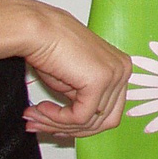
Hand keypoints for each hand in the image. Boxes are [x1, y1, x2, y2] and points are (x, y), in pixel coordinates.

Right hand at [19, 2, 132, 136]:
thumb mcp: (72, 83)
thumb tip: (77, 128)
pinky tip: (41, 108)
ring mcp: (115, 75)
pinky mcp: (100, 80)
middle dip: (68, 128)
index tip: (53, 126)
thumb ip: (83, 102)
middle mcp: (123, 70)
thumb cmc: (50, 48)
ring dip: (57, 124)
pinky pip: (81, 116)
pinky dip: (58, 118)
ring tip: (34, 116)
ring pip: (91, 121)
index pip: (109, 112)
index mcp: (120, 69)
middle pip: (103, 120)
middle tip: (39, 124)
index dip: (80, 126)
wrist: (37, 30)